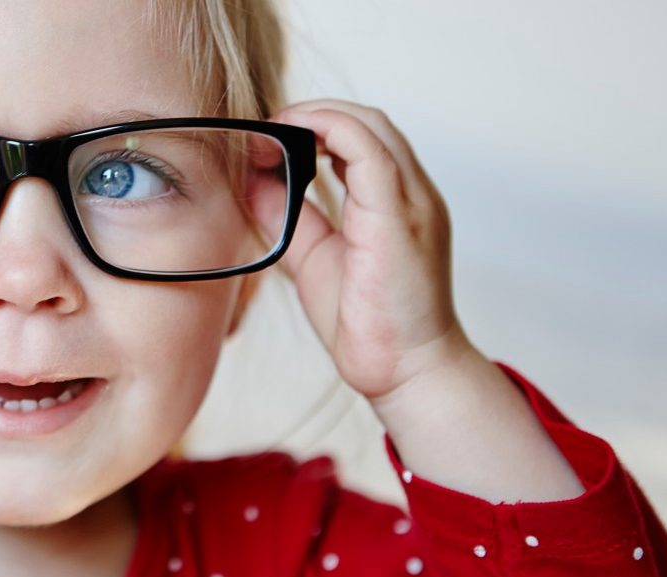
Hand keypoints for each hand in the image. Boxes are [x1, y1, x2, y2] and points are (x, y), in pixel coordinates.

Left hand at [259, 99, 474, 405]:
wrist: (406, 372)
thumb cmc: (370, 323)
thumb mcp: (314, 257)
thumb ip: (290, 217)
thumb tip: (253, 180)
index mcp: (396, 202)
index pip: (363, 138)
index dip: (316, 125)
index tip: (270, 137)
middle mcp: (412, 194)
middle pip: (369, 121)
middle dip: (314, 113)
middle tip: (267, 127)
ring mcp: (412, 203)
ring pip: (371, 126)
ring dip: (319, 117)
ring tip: (276, 129)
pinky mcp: (399, 219)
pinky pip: (370, 152)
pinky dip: (330, 132)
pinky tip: (296, 139)